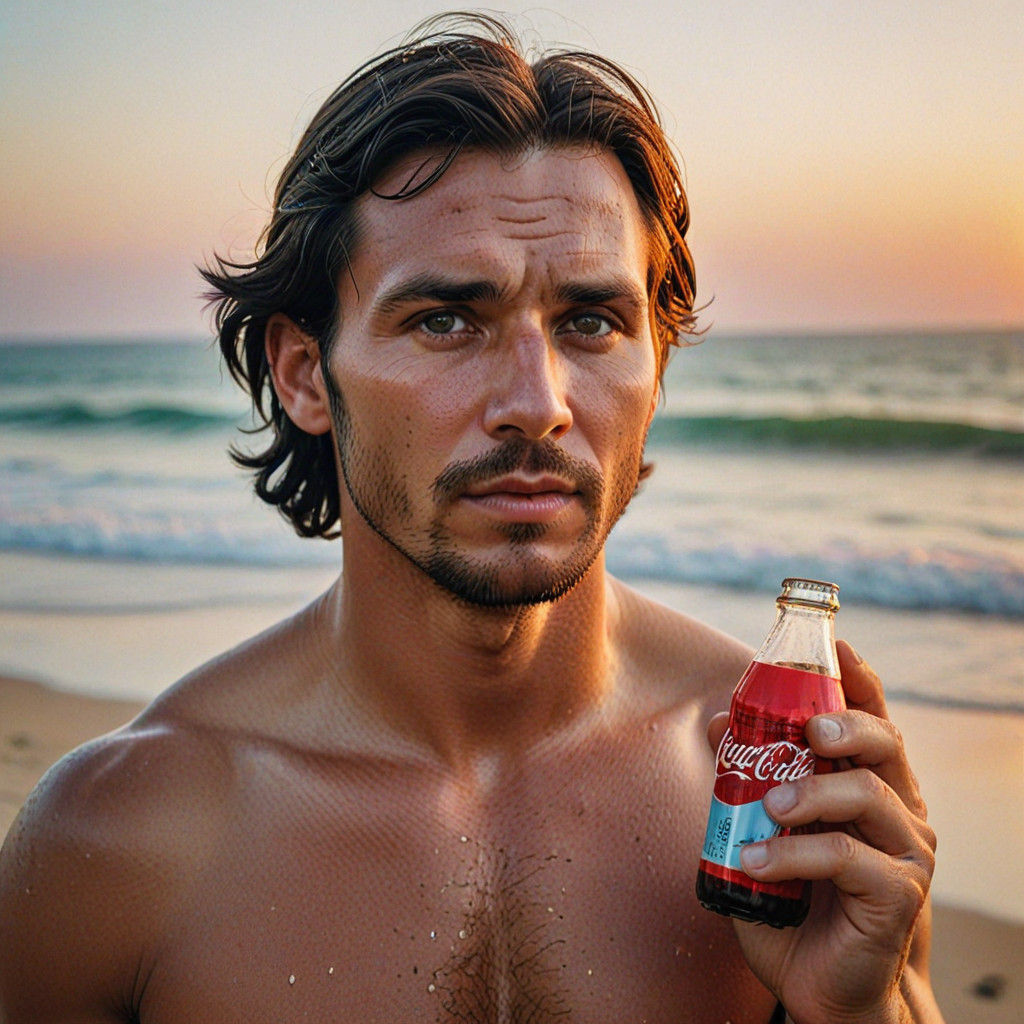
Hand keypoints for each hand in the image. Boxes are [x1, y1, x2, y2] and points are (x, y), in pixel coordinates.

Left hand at [706, 641, 941, 1023]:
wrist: (821, 986)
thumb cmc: (793, 902)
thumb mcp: (759, 830)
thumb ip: (745, 779)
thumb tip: (720, 720)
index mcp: (868, 784)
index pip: (873, 719)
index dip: (860, 679)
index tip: (838, 645)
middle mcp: (898, 809)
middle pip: (886, 743)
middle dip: (845, 723)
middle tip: (805, 729)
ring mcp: (907, 851)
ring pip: (867, 794)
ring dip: (808, 793)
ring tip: (766, 808)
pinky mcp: (900, 894)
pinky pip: (848, 857)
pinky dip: (794, 854)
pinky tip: (756, 862)